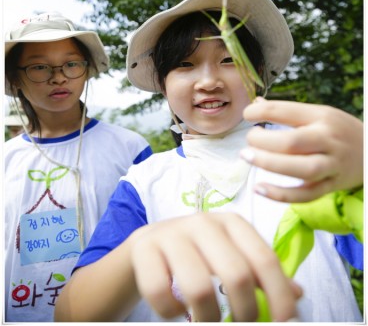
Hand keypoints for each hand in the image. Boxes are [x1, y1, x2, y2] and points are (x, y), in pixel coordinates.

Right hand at [130, 213, 299, 321]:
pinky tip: (176, 311)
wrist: (148, 244)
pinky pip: (161, 292)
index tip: (284, 324)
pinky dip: (171, 313)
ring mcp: (172, 233)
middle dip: (246, 313)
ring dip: (208, 319)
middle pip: (237, 275)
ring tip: (208, 323)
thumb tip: (298, 294)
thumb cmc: (199, 253)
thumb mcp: (232, 256)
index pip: (265, 259)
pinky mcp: (145, 248)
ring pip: (199, 288)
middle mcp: (204, 222)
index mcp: (232, 223)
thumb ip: (261, 273)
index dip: (279, 296)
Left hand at [242, 98, 362, 202]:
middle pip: (292, 143)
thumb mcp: (319, 114)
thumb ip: (288, 112)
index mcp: (322, 117)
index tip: (247, 115)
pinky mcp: (331, 186)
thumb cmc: (338, 130)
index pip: (286, 112)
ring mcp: (331, 165)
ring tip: (247, 157)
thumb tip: (256, 105)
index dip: (260, 113)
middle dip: (263, 141)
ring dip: (269, 164)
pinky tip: (259, 188)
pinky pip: (306, 195)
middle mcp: (327, 140)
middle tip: (249, 140)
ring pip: (300, 169)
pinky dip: (281, 195)